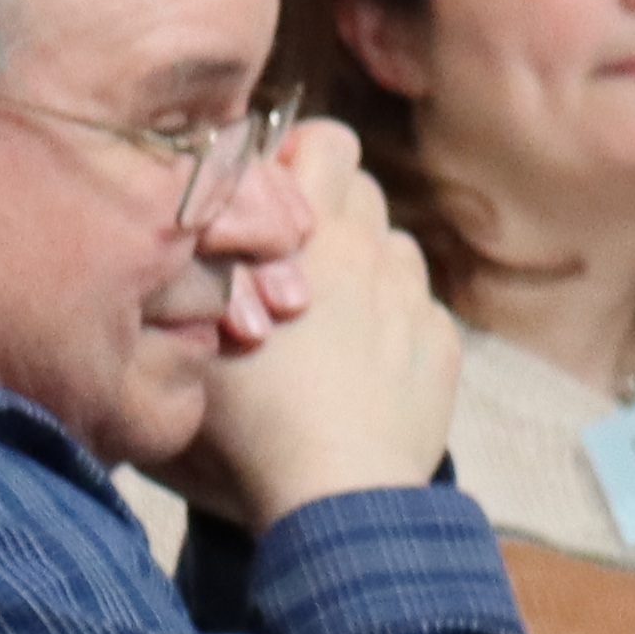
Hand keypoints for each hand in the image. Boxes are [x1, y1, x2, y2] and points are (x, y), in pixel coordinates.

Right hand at [164, 122, 466, 526]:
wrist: (335, 493)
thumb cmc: (246, 416)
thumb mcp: (189, 332)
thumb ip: (194, 263)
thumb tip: (199, 227)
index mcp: (315, 234)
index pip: (330, 140)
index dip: (298, 158)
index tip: (266, 201)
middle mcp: (375, 253)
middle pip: (363, 190)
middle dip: (327, 209)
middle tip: (287, 261)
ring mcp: (417, 300)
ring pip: (394, 247)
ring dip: (363, 265)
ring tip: (322, 317)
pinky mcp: (445, 346)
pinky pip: (420, 308)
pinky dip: (393, 322)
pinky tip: (359, 365)